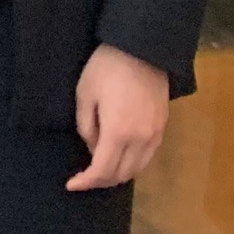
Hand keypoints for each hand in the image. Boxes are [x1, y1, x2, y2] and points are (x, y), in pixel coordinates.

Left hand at [66, 43, 170, 190]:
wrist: (142, 49)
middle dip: (101, 180)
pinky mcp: (162, 127)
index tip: (71, 184)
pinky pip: (147, 156)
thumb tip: (93, 148)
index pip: (103, 170)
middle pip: (122, 174)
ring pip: (138, 169)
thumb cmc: (106, 68)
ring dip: (118, 174)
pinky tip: (119, 156)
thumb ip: (86, 127)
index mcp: (118, 132)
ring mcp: (156, 135)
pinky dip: (132, 163)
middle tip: (84, 176)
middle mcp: (141, 140)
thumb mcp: (84, 94)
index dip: (86, 181)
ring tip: (100, 168)